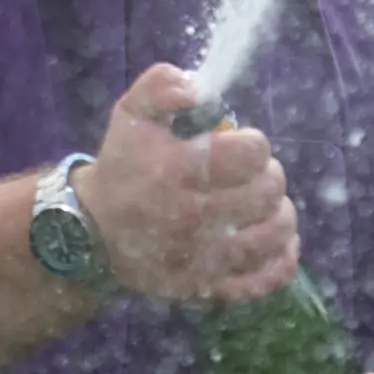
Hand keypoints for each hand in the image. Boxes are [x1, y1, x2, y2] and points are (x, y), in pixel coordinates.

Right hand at [71, 64, 299, 305]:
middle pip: (266, 193)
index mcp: (176, 171)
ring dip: (280, 213)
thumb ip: (162, 86)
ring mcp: (201, 259)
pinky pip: (264, 280)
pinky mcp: (206, 287)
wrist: (92, 233)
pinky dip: (281, 259)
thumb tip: (197, 90)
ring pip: (272, 234)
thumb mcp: (130, 115)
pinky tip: (279, 241)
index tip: (241, 144)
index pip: (249, 154)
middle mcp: (191, 217)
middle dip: (268, 175)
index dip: (254, 143)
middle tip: (253, 173)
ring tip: (265, 203)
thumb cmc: (122, 167)